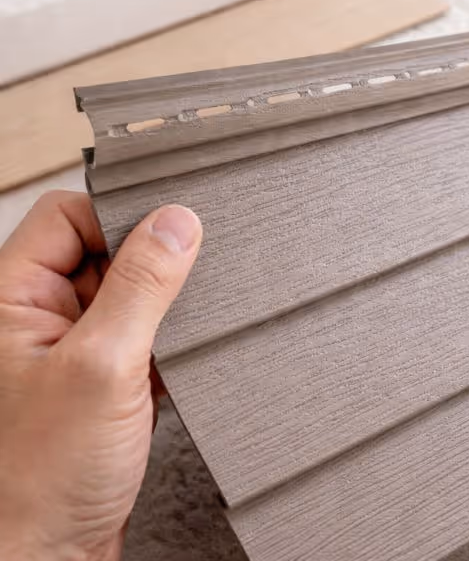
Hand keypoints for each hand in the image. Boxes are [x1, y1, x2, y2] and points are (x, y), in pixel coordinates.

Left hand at [0, 192, 201, 560]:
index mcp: (12, 299)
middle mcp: (38, 316)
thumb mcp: (102, 366)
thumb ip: (142, 286)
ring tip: (174, 341)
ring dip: (163, 310)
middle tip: (179, 296)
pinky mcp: (102, 377)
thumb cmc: (41, 479)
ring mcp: (72, 347)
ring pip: (131, 291)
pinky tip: (174, 369)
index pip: (69, 215)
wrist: (47, 560)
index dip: (120, 217)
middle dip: (150, 268)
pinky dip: (168, 343)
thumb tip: (178, 222)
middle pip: (105, 249)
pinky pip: (144, 332)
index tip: (170, 234)